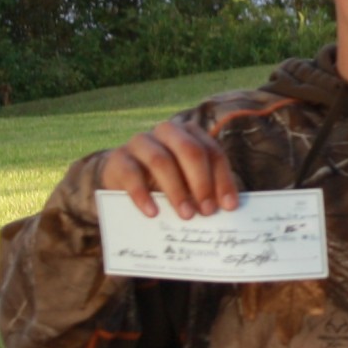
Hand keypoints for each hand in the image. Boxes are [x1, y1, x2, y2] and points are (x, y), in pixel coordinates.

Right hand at [99, 119, 238, 219]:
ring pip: (161, 160)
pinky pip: (131, 174)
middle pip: (189, 150)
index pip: (212, 152)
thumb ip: (206, 191)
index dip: (223, 179)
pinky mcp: (118, 159)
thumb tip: (228, 209)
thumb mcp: (188, 184)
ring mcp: (140, 143)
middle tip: (207, 211)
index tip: (228, 206)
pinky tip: (153, 213)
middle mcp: (166, 132)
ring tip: (186, 215)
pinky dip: (143, 195)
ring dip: (177, 190)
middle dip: (202, 182)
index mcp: (190, 134)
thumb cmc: (165, 183)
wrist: (123, 181)